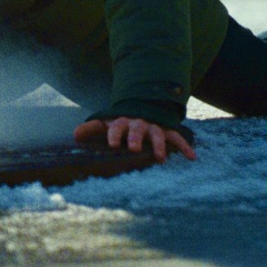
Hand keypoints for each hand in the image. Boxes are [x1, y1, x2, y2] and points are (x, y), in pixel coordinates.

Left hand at [73, 116, 195, 162]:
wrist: (143, 107)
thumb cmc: (121, 123)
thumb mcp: (106, 123)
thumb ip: (91, 128)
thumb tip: (74, 135)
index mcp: (122, 122)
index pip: (116, 127)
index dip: (114, 134)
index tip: (112, 144)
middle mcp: (139, 123)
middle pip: (137, 129)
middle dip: (136, 138)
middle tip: (133, 149)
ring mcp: (154, 127)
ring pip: (158, 134)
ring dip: (159, 145)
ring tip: (160, 159)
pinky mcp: (167, 131)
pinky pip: (177, 138)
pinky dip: (184, 146)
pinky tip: (192, 157)